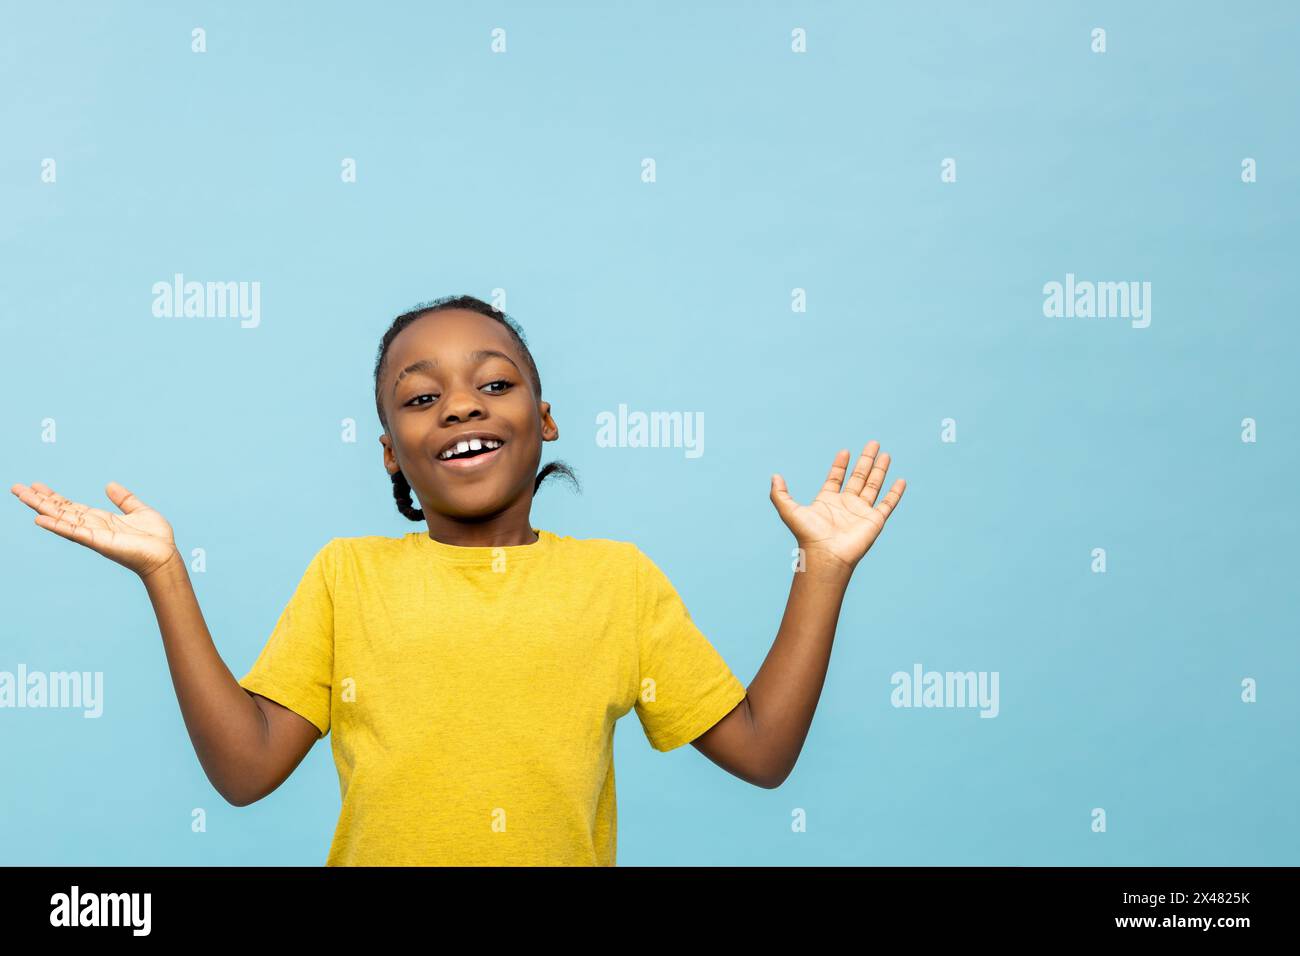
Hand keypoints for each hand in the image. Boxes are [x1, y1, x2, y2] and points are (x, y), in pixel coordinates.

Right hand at [11, 481, 179, 578]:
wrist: (165, 555)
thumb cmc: (155, 537)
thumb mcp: (139, 510)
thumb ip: (124, 499)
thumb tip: (109, 485)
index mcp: (101, 519)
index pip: (71, 506)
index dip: (54, 496)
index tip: (37, 486)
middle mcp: (92, 526)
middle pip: (60, 511)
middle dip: (39, 500)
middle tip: (17, 488)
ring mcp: (93, 534)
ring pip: (62, 518)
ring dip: (41, 508)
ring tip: (22, 496)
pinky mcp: (98, 541)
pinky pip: (74, 532)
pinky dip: (57, 525)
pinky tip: (39, 519)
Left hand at [769, 440, 905, 570]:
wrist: (826, 555)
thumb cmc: (808, 536)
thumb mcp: (789, 511)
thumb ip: (780, 494)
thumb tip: (774, 476)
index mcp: (828, 501)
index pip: (836, 478)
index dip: (840, 465)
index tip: (845, 451)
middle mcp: (846, 504)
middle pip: (858, 477)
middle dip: (865, 460)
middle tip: (873, 443)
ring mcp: (861, 512)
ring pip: (873, 486)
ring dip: (880, 470)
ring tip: (886, 454)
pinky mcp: (874, 520)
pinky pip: (887, 504)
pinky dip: (895, 493)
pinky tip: (901, 480)